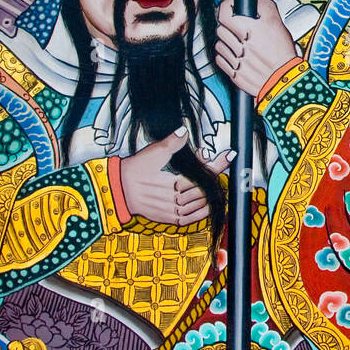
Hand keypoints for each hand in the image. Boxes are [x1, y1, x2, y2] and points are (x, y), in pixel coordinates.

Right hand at [119, 128, 234, 224]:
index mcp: (174, 181)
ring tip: (214, 181)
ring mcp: (173, 211)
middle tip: (220, 163)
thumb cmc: (136, 169)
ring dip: (211, 192)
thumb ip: (172, 143)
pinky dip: (203, 211)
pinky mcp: (170, 219)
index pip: (203, 172)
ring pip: (201, 204)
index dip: (219, 163)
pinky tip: (209, 203)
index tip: (230, 155)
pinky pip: (192, 219)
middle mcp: (176, 198)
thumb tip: (183, 130)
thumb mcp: (153, 153)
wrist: (119, 189)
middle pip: (205, 188)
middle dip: (214, 175)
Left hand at [216, 0, 298, 96]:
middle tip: (236, 27)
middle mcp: (243, 45)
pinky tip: (237, 56)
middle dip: (227, 26)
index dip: (226, 7)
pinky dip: (226, 57)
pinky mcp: (234, 74)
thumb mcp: (277, 22)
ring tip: (239, 43)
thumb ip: (263, 5)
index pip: (224, 12)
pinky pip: (220, 60)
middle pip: (220, 28)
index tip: (229, 8)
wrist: (286, 80)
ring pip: (219, 44)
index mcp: (253, 30)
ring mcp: (237, 60)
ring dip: (226, 42)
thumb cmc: (283, 52)